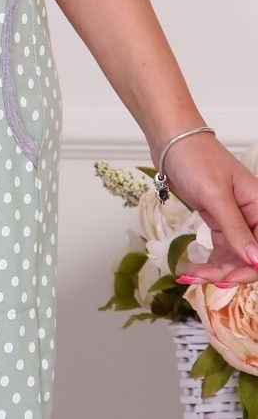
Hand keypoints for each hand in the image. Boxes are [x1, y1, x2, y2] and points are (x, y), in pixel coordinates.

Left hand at [158, 133, 257, 286]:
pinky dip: (209, 262)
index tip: (227, 279)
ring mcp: (235, 219)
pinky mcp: (218, 221)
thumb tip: (257, 261)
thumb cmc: (196, 159)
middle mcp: (252, 215)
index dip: (250, 268)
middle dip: (228, 272)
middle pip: (250, 257)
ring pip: (234, 257)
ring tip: (191, 275)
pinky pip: (221, 250)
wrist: (171, 141)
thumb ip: (235, 229)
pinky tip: (193, 270)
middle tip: (201, 277)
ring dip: (215, 270)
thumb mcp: (216, 195)